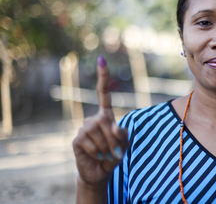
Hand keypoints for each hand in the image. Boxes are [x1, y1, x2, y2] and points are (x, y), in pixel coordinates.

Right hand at [72, 56, 127, 186]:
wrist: (100, 172)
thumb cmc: (114, 154)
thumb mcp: (124, 143)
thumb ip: (123, 134)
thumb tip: (115, 127)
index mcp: (106, 115)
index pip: (103, 93)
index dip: (102, 77)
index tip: (101, 59)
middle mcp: (93, 118)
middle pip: (106, 122)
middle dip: (114, 139)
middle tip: (115, 152)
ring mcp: (83, 128)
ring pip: (98, 133)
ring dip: (107, 147)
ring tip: (106, 154)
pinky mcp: (77, 140)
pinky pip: (90, 143)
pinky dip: (98, 152)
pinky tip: (96, 156)